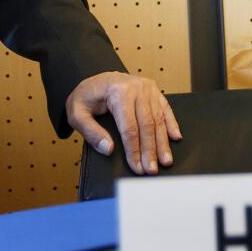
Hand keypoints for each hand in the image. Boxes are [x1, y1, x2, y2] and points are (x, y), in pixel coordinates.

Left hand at [66, 72, 181, 174]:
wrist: (94, 80)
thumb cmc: (86, 96)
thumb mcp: (77, 114)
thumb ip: (91, 132)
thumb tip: (109, 149)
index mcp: (117, 92)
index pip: (129, 128)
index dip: (134, 150)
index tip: (137, 167)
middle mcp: (135, 87)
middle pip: (147, 125)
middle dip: (150, 150)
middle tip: (152, 170)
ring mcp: (146, 88)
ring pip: (158, 119)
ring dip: (162, 142)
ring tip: (165, 160)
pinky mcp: (153, 90)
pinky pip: (165, 108)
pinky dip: (171, 123)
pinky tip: (175, 137)